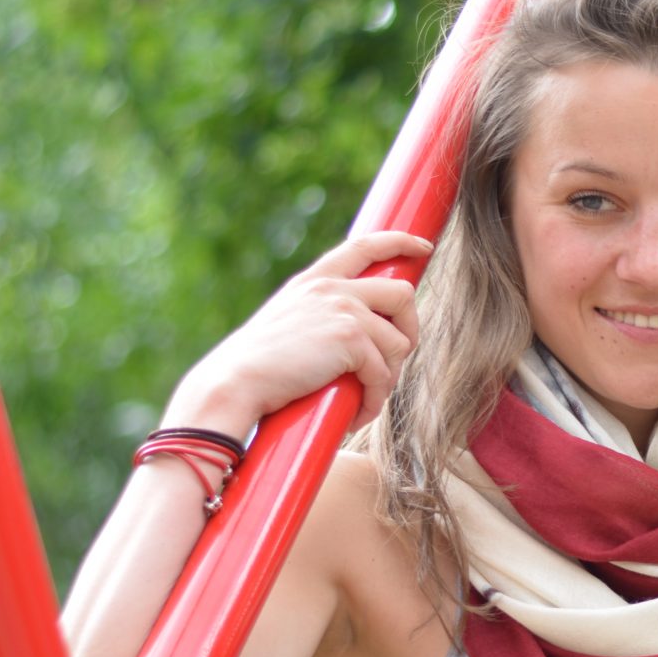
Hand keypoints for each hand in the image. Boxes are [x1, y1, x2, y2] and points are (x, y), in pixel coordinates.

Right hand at [166, 230, 433, 436]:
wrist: (235, 383)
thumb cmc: (258, 368)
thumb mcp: (290, 325)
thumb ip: (321, 318)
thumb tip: (363, 338)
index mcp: (314, 281)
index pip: (364, 246)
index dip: (400, 242)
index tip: (422, 248)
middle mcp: (332, 288)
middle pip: (402, 294)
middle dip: (410, 330)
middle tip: (395, 362)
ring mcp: (344, 309)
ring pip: (400, 342)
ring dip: (388, 377)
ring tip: (365, 398)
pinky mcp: (352, 338)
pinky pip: (385, 374)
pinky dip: (375, 400)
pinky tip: (358, 414)